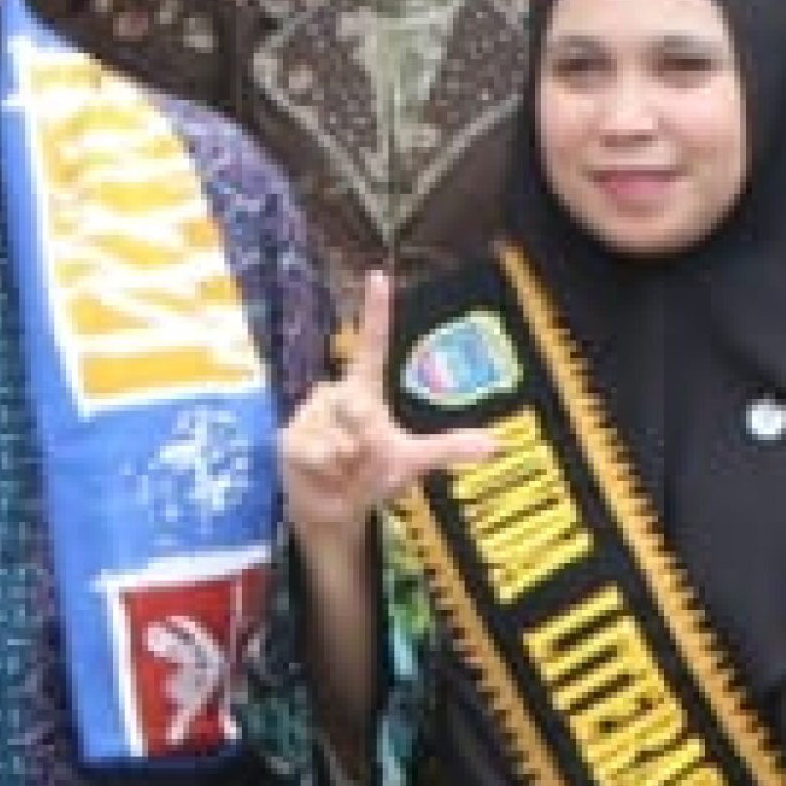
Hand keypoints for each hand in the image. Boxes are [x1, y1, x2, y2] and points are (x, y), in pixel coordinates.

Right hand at [279, 276, 505, 543]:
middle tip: (362, 456)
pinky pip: (318, 452)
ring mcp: (309, 415)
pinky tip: (323, 473)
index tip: (378, 275)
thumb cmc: (369, 475)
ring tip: (342, 468)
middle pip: (358, 406)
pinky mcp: (289, 437)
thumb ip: (448, 449)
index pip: (372, 347)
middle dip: (366, 438)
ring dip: (349, 462)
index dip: (376, 312)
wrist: (332, 510)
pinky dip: (328, 470)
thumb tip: (496, 444)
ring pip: (340, 437)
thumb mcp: (411, 462)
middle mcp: (334, 395)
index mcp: (364, 391)